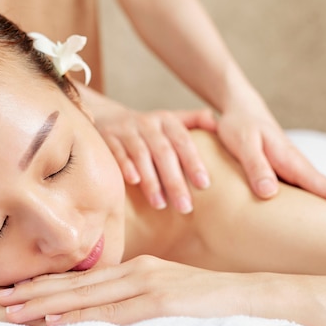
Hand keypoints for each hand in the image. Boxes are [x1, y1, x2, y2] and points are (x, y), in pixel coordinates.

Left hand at [0, 255, 255, 325]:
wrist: (253, 294)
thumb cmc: (211, 298)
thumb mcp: (169, 294)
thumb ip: (138, 300)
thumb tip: (110, 314)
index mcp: (136, 269)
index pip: (84, 279)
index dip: (49, 284)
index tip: (19, 290)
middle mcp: (136, 271)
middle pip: (77, 284)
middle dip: (37, 292)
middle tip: (1, 299)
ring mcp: (147, 284)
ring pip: (86, 296)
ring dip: (47, 304)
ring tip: (15, 309)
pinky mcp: (161, 300)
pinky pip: (113, 312)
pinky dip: (81, 316)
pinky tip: (56, 321)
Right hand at [93, 106, 217, 212]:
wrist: (107, 118)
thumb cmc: (149, 129)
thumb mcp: (170, 120)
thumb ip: (195, 120)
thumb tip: (218, 124)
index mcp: (167, 120)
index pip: (183, 141)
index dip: (194, 162)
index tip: (204, 185)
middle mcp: (147, 123)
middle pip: (164, 152)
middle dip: (175, 180)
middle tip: (185, 207)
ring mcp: (126, 129)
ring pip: (141, 154)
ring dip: (151, 180)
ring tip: (160, 205)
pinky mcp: (107, 137)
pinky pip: (117, 152)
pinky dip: (125, 166)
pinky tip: (133, 182)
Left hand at [217, 102, 325, 219]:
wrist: (242, 110)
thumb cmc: (241, 126)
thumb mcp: (244, 144)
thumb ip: (256, 167)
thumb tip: (270, 194)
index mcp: (292, 161)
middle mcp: (298, 167)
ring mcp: (293, 171)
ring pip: (318, 194)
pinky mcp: (284, 174)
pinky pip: (304, 193)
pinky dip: (320, 204)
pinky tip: (325, 217)